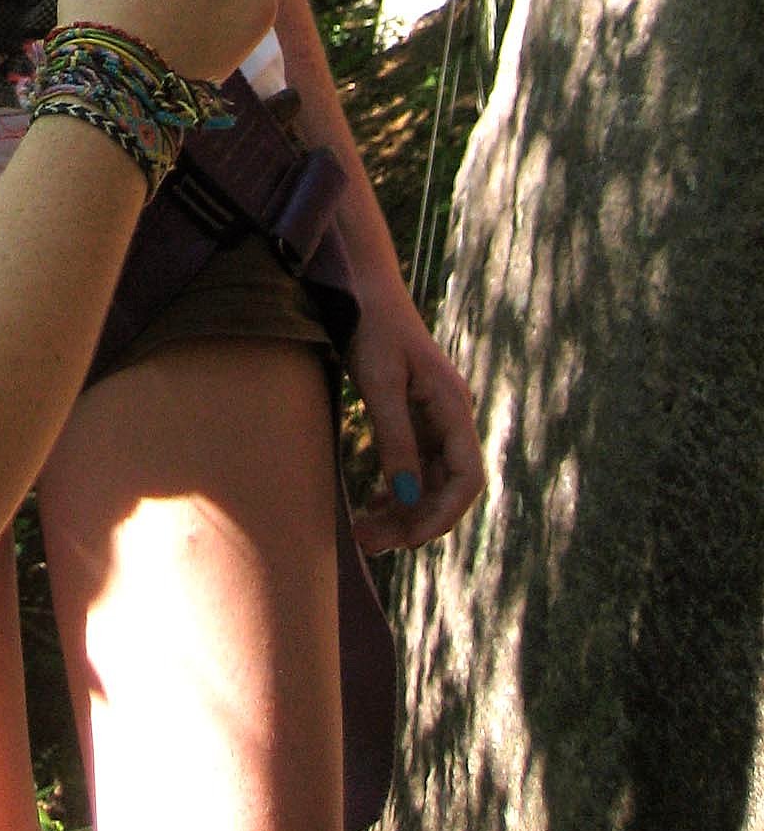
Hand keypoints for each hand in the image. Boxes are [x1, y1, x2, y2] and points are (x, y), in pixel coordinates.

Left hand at [346, 275, 485, 552]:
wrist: (363, 287)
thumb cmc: (370, 326)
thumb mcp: (377, 380)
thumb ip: (393, 436)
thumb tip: (404, 495)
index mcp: (454, 407)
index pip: (467, 480)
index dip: (442, 516)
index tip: (408, 540)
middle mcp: (451, 417)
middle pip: (446, 488)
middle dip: (413, 521)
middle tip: (368, 544)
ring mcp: (435, 418)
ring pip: (429, 481)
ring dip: (402, 511)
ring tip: (363, 535)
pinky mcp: (415, 416)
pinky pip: (416, 465)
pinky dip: (397, 489)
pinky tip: (373, 503)